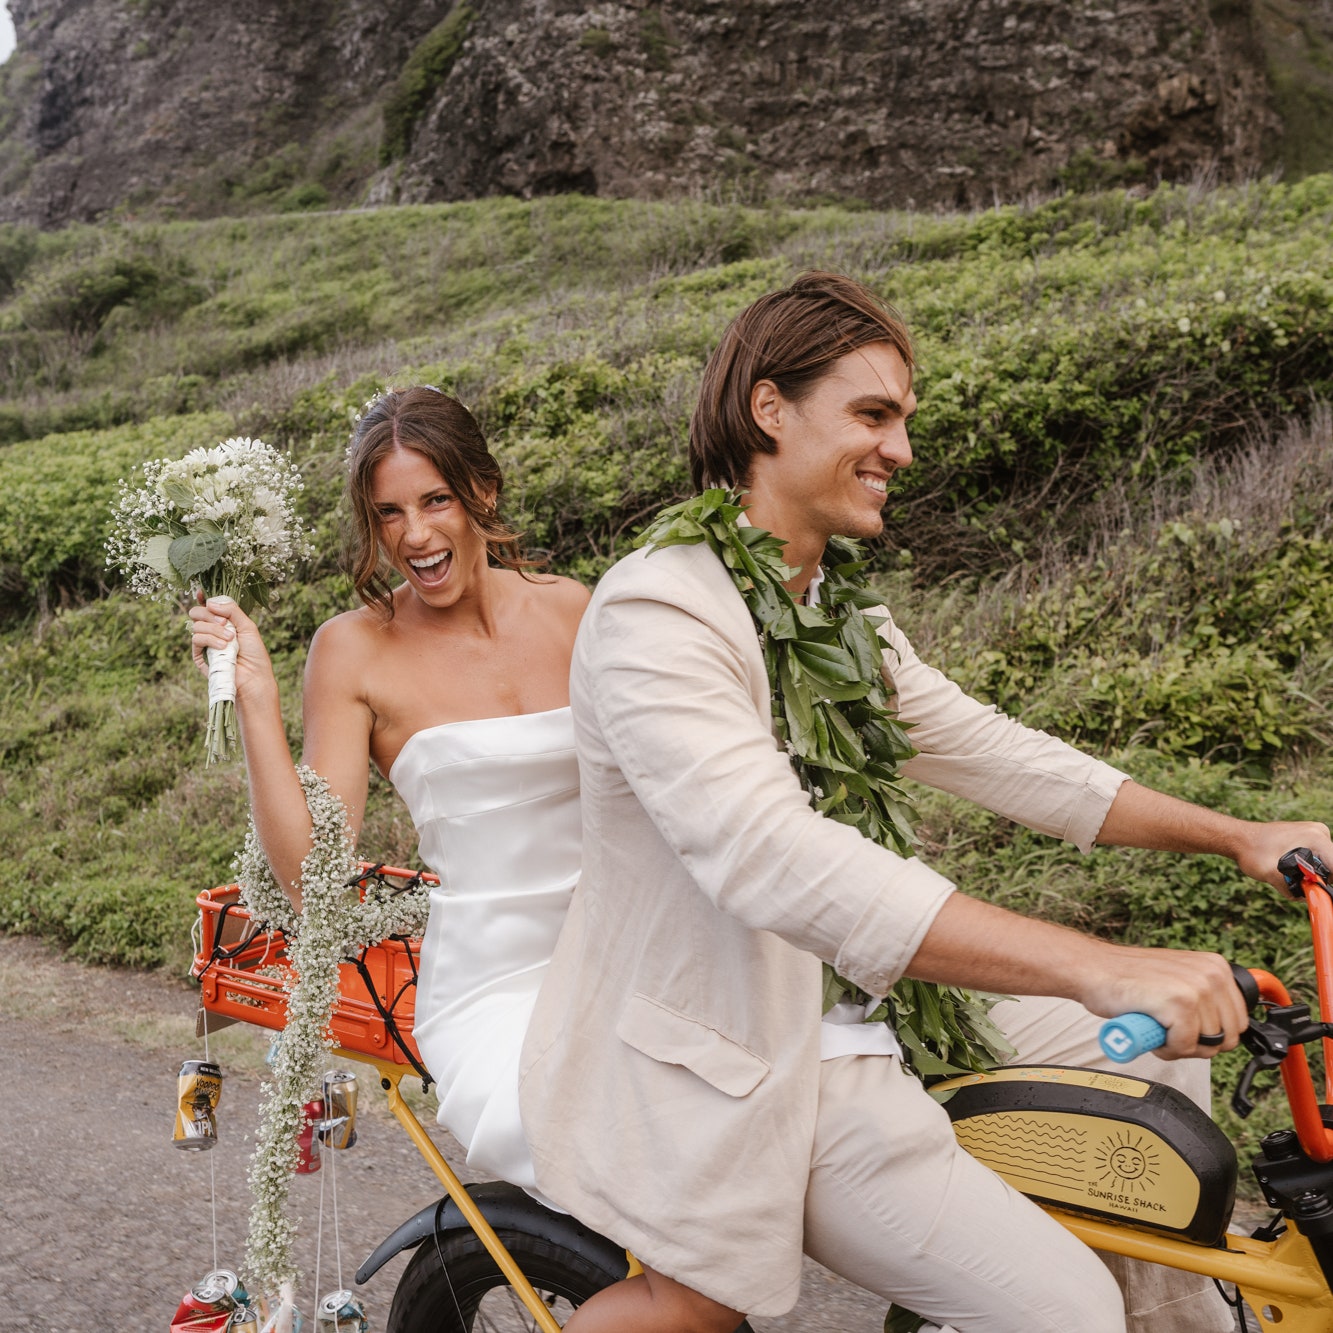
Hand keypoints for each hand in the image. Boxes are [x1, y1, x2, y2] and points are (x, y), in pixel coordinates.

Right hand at [187, 595, 276, 704]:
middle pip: (197, 612)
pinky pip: (196, 639)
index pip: (208, 605)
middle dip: (209, 614)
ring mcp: (205, 642)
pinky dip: (210, 639)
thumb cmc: (254, 653)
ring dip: (215, 630)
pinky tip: (223, 647)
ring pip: (197, 625)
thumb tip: (209, 602)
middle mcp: (212, 630)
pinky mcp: (199, 655)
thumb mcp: (248, 626)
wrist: (253, 676)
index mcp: (224, 621)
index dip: (203, 597)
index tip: (201, 592)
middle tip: (225, 623)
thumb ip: (231, 610)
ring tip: (230, 640)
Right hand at [1078, 943, 1248, 1059]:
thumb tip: (1223, 1028)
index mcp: (1216, 967)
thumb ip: (1203, 996)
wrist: (1091, 969)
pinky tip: (1150, 1031)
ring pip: (1207, 1045)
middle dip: (1198, 1045)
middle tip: (1170, 1034)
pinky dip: (1166, 1049)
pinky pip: (1184, 1046)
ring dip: (1179, 1047)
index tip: (1189, 1031)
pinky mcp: (1179, 1004)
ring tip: (1156, 1029)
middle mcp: (1212, 974)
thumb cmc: (1127, 979)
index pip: (1239, 1021)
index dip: (1212, 1035)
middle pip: (1227, 1037)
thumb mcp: (1178, 977)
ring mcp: (1197, 988)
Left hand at [1232, 820, 1332, 896]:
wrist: (1239, 838)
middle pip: (1331, 867)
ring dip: (1311, 875)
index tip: (1320, 893)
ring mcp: (1315, 833)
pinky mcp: (1310, 837)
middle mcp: (1319, 833)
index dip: (1329, 883)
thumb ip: (1291, 889)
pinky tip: (1290, 869)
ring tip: (1288, 874)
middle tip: (1299, 885)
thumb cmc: (1251, 852)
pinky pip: (1317, 858)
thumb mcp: (1270, 874)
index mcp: (1315, 839)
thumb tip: (1306, 899)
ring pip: (1325, 864)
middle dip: (1318, 880)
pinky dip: (1307, 868)